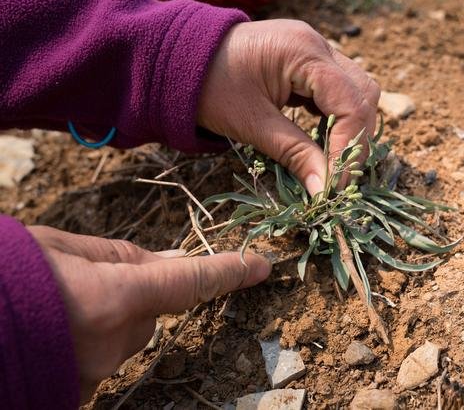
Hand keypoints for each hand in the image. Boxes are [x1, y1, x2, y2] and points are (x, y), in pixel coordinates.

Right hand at [28, 226, 270, 402]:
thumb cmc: (5, 274)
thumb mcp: (59, 248)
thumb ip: (120, 257)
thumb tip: (165, 262)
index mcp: (116, 298)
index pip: (192, 282)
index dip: (230, 271)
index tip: (261, 266)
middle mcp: (114, 344)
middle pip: (151, 313)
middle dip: (133, 296)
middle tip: (83, 285)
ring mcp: (94, 375)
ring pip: (124, 338)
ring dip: (105, 320)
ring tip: (56, 308)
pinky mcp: (77, 393)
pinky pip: (98, 359)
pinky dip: (86, 343)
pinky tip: (53, 332)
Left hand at [197, 19, 380, 194]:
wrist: (177, 59)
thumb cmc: (208, 87)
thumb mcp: (252, 124)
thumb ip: (295, 154)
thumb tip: (326, 192)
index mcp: (304, 52)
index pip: (351, 103)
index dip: (349, 148)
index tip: (336, 185)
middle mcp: (317, 44)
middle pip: (364, 94)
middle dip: (356, 138)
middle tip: (339, 176)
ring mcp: (314, 49)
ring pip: (357, 91)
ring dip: (350, 127)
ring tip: (333, 160)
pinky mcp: (307, 60)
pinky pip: (337, 89)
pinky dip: (336, 117)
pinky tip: (323, 138)